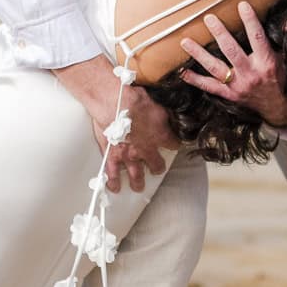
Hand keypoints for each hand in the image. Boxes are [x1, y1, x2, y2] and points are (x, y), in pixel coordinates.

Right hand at [52, 58, 173, 193]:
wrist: (112, 101)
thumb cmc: (133, 98)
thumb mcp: (157, 104)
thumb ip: (165, 114)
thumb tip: (172, 114)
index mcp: (159, 136)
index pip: (173, 144)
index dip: (175, 144)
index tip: (174, 144)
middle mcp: (145, 149)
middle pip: (156, 165)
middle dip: (158, 167)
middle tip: (157, 169)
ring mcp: (128, 155)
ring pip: (136, 175)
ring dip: (138, 182)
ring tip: (138, 187)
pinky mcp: (111, 155)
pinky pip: (112, 173)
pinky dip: (113, 182)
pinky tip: (115, 188)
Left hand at [179, 4, 286, 124]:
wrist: (277, 108)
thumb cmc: (280, 79)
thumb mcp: (285, 59)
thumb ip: (282, 40)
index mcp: (266, 63)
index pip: (257, 38)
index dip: (250, 21)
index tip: (242, 5)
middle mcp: (250, 74)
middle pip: (231, 50)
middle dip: (219, 33)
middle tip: (208, 18)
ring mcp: (237, 85)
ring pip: (215, 68)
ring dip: (199, 54)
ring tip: (185, 41)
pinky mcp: (229, 94)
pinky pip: (209, 86)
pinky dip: (195, 79)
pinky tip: (183, 72)